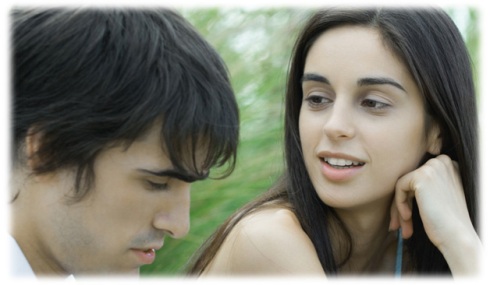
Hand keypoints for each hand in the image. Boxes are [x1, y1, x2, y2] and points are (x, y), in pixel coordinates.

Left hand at [389, 154, 480, 274]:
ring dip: (398, 208)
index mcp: (449, 166)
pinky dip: (399, 204)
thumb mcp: (437, 198)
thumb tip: (400, 188)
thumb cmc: (448, 223)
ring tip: (401, 228)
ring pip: (403, 185)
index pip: (419, 179)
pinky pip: (399, 187)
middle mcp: (442, 162)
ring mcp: (433, 167)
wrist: (458, 236)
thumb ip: (423, 188)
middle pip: (410, 182)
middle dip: (402, 205)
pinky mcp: (421, 175)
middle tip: (398, 226)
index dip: (411, 200)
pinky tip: (407, 217)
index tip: (408, 218)